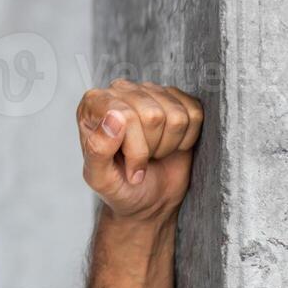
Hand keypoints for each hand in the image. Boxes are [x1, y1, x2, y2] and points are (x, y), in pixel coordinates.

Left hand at [76, 79, 203, 222]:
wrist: (147, 197)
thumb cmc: (119, 186)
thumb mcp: (99, 179)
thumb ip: (97, 150)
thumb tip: (113, 117)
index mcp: (93, 104)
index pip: (125, 116)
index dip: (135, 150)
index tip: (129, 170)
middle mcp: (120, 90)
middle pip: (152, 115)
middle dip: (151, 148)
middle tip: (141, 161)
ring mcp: (150, 91)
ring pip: (176, 115)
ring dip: (169, 144)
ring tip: (153, 152)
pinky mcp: (177, 98)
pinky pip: (195, 114)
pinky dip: (187, 138)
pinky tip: (171, 144)